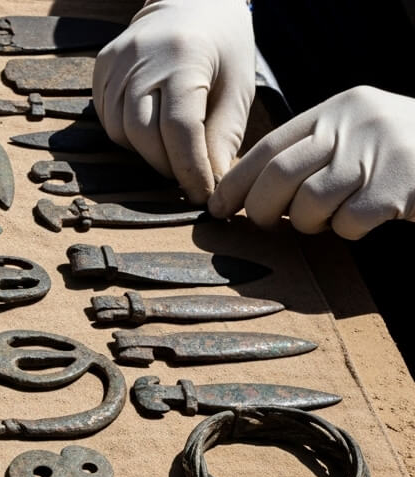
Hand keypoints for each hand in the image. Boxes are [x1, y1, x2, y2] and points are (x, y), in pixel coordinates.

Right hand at [93, 0, 254, 203]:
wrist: (193, 1)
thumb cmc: (224, 46)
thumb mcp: (237, 88)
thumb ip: (223, 137)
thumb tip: (212, 186)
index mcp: (184, 59)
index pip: (180, 129)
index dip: (190, 168)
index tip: (203, 194)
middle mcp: (142, 59)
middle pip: (142, 134)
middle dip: (166, 165)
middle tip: (188, 177)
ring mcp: (116, 62)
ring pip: (120, 131)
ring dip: (146, 152)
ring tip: (171, 151)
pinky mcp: (102, 66)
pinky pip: (107, 118)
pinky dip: (128, 134)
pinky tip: (150, 131)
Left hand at [209, 86, 414, 238]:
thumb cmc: (402, 152)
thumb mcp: (357, 133)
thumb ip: (313, 150)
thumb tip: (249, 190)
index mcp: (338, 108)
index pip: (270, 145)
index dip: (236, 181)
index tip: (217, 207)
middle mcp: (354, 124)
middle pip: (279, 175)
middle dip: (261, 208)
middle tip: (263, 224)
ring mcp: (377, 154)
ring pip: (308, 203)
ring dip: (308, 223)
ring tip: (326, 220)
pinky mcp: (396, 188)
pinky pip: (348, 222)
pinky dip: (348, 230)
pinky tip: (364, 222)